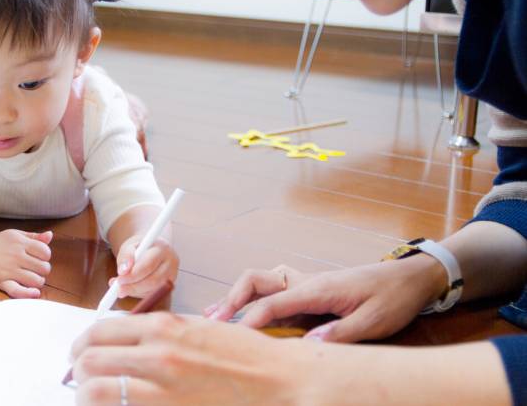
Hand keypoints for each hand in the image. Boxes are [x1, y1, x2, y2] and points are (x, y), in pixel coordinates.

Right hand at [0, 229, 52, 298]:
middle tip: (36, 269)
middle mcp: (15, 255)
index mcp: (20, 242)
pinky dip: (28, 294)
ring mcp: (8, 270)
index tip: (39, 258)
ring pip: (35, 280)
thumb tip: (50, 235)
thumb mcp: (15, 234)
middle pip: (43, 268)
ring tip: (32, 279)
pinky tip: (34, 293)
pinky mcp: (1, 282)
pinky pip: (18, 291)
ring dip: (38, 282)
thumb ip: (34, 236)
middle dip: (43, 270)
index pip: (45, 251)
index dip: (46, 256)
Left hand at [70, 313, 309, 404]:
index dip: (82, 345)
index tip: (81, 355)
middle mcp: (158, 355)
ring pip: (94, 392)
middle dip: (79, 372)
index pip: (98, 332)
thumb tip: (114, 342)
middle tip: (82, 378)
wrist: (276, 378)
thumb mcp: (193, 327)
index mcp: (163, 326)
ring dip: (88, 394)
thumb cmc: (239, 354)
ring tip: (93, 397)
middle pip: (89, 362)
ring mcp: (162, 389)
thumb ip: (153, 332)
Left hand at [112, 236, 178, 297]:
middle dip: (134, 287)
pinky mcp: (170, 285)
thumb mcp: (130, 245)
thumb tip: (123, 271)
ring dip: (136, 292)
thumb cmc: (140, 247)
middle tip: (119, 289)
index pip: (149, 265)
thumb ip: (126, 256)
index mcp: (162, 248)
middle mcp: (171, 262)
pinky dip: (140, 294)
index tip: (120, 280)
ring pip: (154, 290)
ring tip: (122, 289)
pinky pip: (154, 294)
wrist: (151, 248)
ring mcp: (172, 274)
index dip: (133, 275)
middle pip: (154, 280)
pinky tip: (132, 288)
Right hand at [205, 257, 446, 341]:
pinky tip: (244, 315)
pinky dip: (254, 301)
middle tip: (212, 320)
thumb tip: (308, 346)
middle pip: (257, 281)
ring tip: (215, 316)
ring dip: (238, 296)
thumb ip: (341, 333)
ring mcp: (306, 285)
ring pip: (262, 283)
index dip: (250, 318)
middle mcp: (305, 282)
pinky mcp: (310, 292)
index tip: (232, 335)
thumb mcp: (374, 321)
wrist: (411, 278)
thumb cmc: (393, 298)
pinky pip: (274, 292)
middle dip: (232, 297)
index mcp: (318, 289)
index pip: (274, 302)